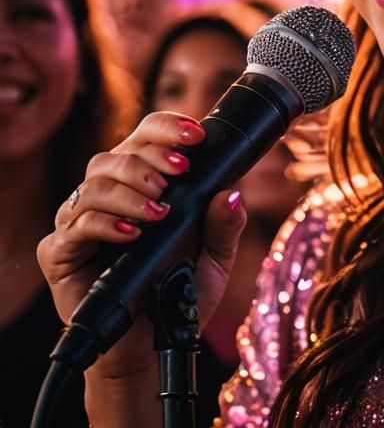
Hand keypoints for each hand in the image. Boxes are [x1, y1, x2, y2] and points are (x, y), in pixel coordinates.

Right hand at [37, 112, 246, 379]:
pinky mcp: (61, 253)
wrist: (153, 347)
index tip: (197, 136)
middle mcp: (109, 195)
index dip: (169, 128)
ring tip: (159, 210)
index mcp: (143, 183)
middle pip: (117, 154)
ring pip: (94, 183)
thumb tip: (232, 193)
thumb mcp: (215, 259)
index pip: (147, 137)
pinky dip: (105, 223)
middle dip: (152, 157)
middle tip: (180, 172)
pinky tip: (132, 232)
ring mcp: (80, 222)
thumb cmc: (180, 294)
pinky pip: (75, 225)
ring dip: (130, 190)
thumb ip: (225, 226)